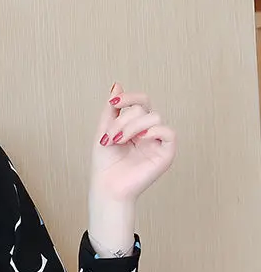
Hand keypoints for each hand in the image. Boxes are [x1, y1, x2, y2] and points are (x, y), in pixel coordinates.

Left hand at [89, 83, 176, 202]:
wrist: (107, 186)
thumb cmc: (105, 163)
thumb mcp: (103, 130)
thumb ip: (111, 110)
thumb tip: (117, 86)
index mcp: (135, 125)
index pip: (140, 101)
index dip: (129, 97)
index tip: (114, 103)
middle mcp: (148, 131)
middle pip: (143, 108)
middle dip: (122, 120)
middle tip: (110, 137)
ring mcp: (158, 141)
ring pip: (154, 117)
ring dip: (132, 126)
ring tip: (119, 141)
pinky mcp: (166, 152)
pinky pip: (168, 132)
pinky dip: (153, 131)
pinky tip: (140, 139)